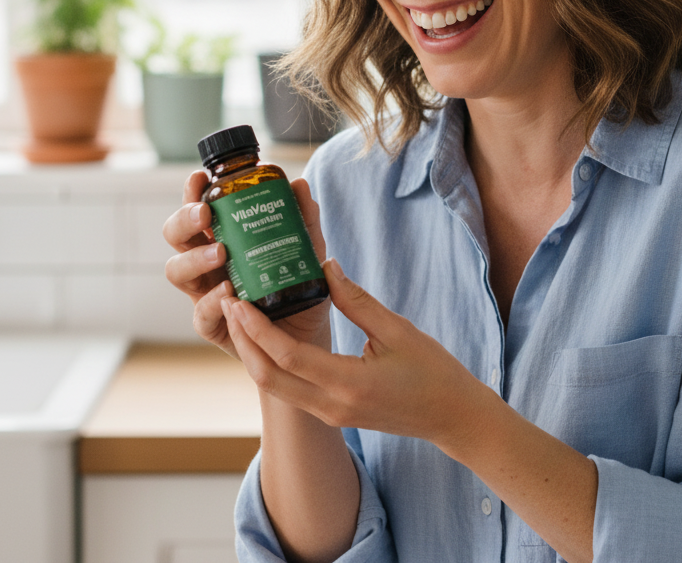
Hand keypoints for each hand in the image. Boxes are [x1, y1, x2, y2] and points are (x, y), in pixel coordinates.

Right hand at [164, 172, 330, 357]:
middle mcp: (207, 262)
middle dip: (183, 220)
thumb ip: (303, 219)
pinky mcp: (213, 325)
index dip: (192, 192)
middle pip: (176, 235)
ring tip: (221, 253)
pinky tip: (229, 293)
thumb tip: (299, 185)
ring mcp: (205, 293)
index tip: (200, 177)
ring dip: (195, 258)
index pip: (199, 209)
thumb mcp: (307, 248)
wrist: (308, 334)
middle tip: (205, 214)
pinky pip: (200, 313)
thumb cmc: (299, 284)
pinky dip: (212, 301)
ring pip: (177, 271)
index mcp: (223, 236)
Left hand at [222, 259, 487, 448]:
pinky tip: (269, 336)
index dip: (257, 328)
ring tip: (243, 315)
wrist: (452, 417)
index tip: (239, 299)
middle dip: (243, 340)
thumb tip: (325, 266)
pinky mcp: (333, 413)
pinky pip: (290, 389)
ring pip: (275, 387)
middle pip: (268, 377)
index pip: (287, 357)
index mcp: (348, 385)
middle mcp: (331, 406)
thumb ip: (357, 300)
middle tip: (230, 302)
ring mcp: (330, 414)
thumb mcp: (398, 330)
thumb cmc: (433, 371)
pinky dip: (272, 363)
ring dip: (253, 353)